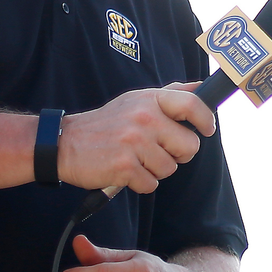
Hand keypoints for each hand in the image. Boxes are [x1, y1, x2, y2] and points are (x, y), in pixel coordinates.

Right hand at [56, 83, 214, 192]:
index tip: (206, 129)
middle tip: (159, 151)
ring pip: (170, 168)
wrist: (65, 143)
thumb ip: (171, 94)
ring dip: (155, 170)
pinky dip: (140, 183)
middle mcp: (144, 118)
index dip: (206, 120)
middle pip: (189, 146)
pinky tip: (125, 171)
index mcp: (150, 100)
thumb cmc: (107, 123)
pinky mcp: (124, 166)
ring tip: (135, 158)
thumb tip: (202, 87)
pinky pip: (151, 184)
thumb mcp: (137, 100)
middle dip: (179, 154)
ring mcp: (134, 142)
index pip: (193, 105)